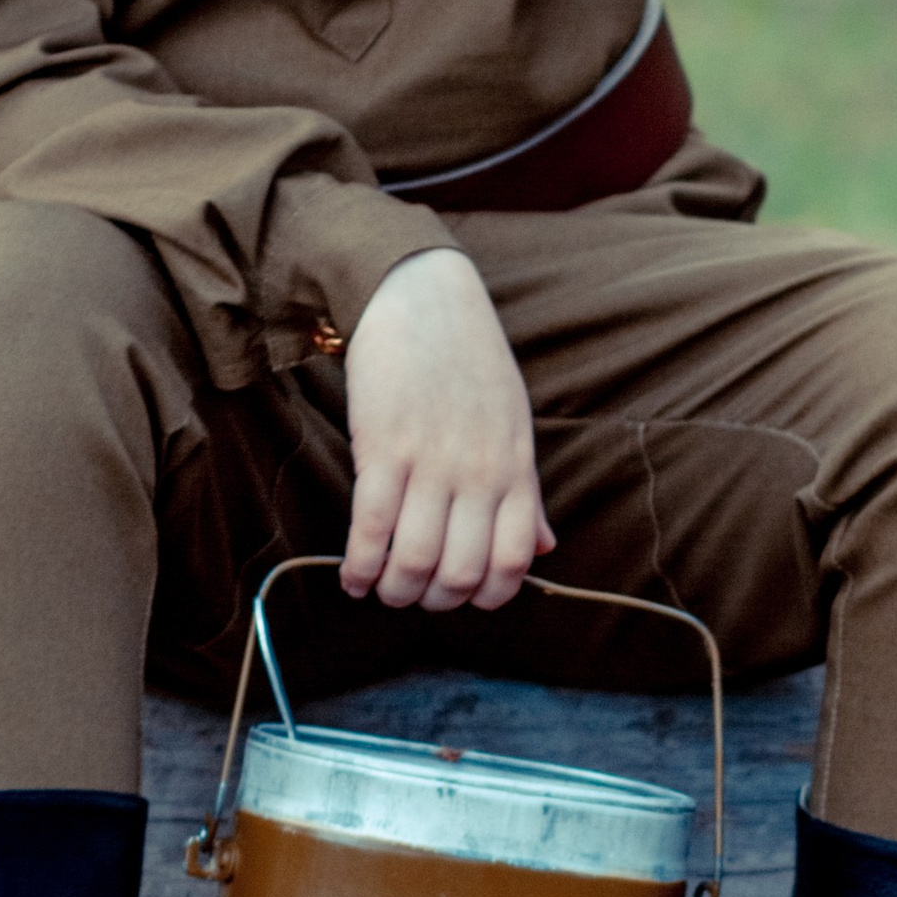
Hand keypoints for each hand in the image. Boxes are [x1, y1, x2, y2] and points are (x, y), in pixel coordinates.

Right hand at [339, 248, 554, 611]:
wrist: (421, 297)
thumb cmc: (469, 360)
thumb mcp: (513, 423)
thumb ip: (526, 492)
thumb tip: (545, 548)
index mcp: (516, 468)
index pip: (515, 562)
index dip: (486, 596)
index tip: (460, 596)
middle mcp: (479, 472)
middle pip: (460, 573)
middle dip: (431, 600)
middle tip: (411, 595)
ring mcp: (431, 462)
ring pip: (414, 561)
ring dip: (393, 591)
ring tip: (379, 589)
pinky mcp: (382, 448)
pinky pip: (371, 530)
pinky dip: (359, 567)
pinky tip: (352, 576)